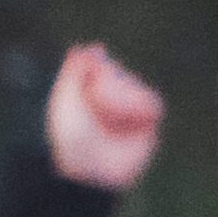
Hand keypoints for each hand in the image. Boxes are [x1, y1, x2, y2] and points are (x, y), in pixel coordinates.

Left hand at [42, 38, 163, 188]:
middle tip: (94, 103)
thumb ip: (75, 71)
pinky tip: (128, 120)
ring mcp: (128, 113)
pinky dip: (140, 108)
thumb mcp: (65, 100)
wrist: (88, 169)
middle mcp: (108, 103)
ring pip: (136, 87)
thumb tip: (91, 47)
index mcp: (85, 96)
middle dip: (108, 85)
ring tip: (109, 117)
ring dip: (122, 97)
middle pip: (120, 74)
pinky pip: (153, 104)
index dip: (99, 67)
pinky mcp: (147, 125)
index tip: (93, 64)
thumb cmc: (69, 138)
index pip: (102, 66)